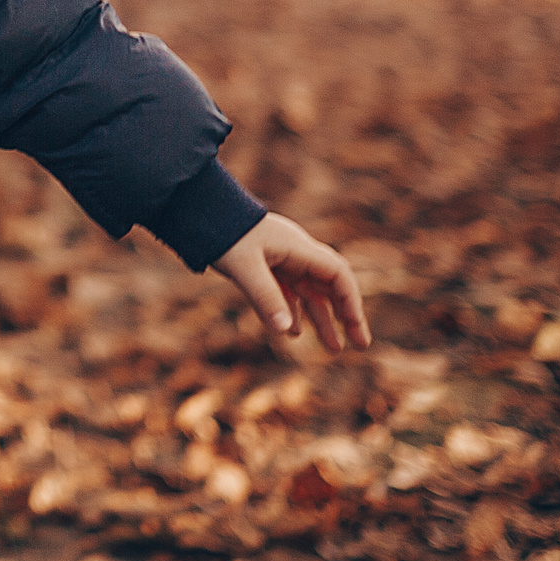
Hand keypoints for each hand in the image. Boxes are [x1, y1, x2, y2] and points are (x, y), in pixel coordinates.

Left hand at [213, 213, 371, 351]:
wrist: (200, 212)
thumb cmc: (224, 234)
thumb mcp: (243, 267)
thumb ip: (264, 297)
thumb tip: (286, 331)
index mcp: (298, 248)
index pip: (337, 274)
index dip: (349, 300)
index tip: (355, 326)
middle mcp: (295, 254)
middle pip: (330, 286)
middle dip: (346, 314)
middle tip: (360, 344)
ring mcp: (280, 260)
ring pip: (310, 293)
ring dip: (322, 319)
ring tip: (334, 348)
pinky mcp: (264, 266)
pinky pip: (287, 292)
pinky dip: (293, 311)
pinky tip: (292, 332)